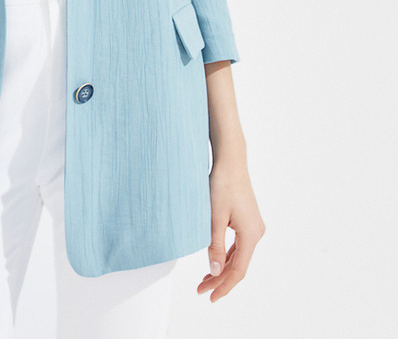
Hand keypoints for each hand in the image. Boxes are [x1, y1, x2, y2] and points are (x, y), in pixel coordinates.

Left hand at [197, 156, 264, 301]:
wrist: (230, 161)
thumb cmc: (222, 185)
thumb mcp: (214, 217)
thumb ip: (215, 246)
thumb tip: (214, 272)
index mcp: (251, 235)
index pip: (238, 270)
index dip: (224, 286)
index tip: (210, 297)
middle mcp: (256, 233)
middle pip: (238, 265)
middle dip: (220, 279)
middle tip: (201, 290)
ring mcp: (253, 226)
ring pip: (238, 256)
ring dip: (222, 268)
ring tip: (205, 280)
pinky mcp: (248, 220)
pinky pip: (238, 245)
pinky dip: (227, 255)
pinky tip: (215, 261)